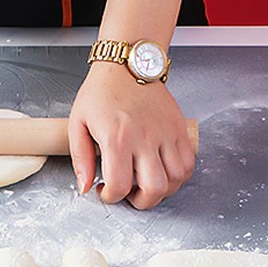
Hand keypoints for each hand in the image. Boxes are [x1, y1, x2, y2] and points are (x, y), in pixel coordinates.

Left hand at [68, 62, 194, 209]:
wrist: (128, 64)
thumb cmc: (101, 91)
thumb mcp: (78, 122)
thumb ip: (81, 157)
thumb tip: (85, 185)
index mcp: (117, 137)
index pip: (120, 185)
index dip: (111, 197)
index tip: (105, 190)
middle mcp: (145, 138)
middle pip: (154, 189)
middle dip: (141, 202)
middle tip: (130, 194)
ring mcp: (166, 133)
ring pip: (177, 179)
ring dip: (163, 190)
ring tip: (146, 183)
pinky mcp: (179, 129)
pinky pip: (189, 163)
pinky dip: (179, 175)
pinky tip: (163, 170)